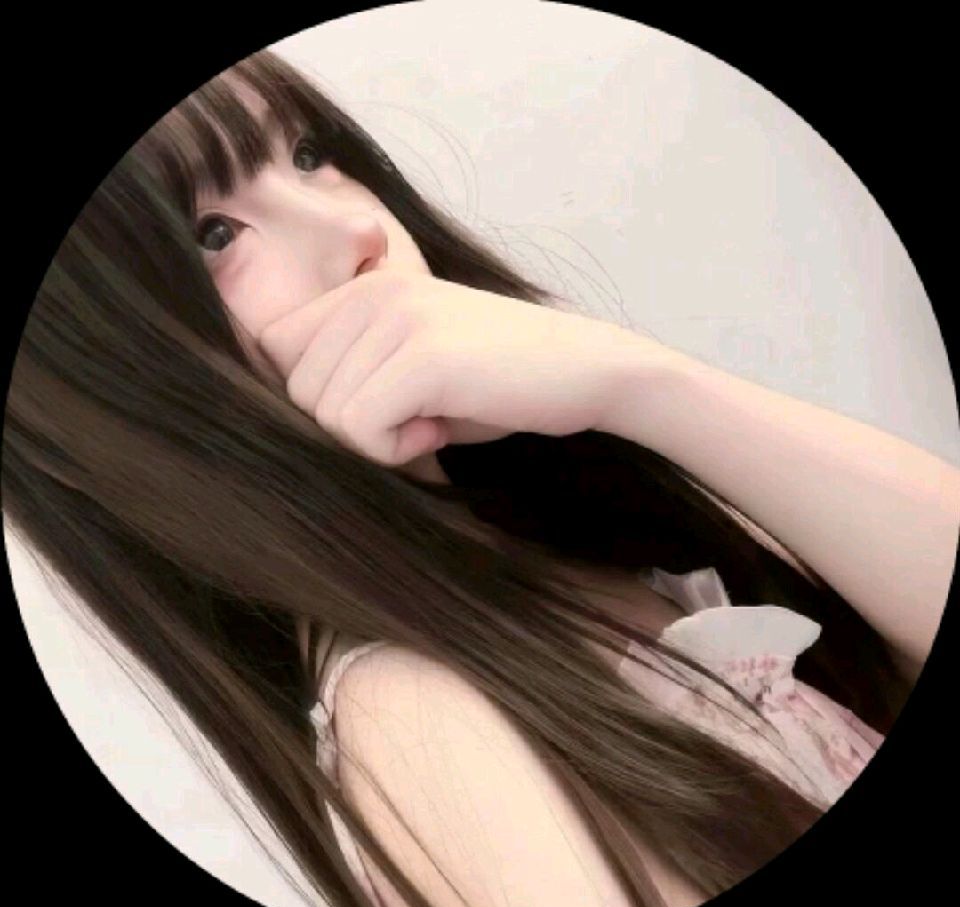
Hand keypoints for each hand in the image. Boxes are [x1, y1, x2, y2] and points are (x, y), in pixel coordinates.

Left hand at [257, 270, 642, 467]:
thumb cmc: (502, 381)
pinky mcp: (422, 356)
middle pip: (297, 389)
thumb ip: (356, 373)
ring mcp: (396, 319)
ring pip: (324, 414)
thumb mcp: (414, 365)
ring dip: (376, 440)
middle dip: (349, 425)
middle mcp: (371, 292)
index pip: (276, 347)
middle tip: (414, 419)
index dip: (319, 395)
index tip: (380, 405)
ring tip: (433, 420)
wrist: (588, 371)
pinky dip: (393, 450)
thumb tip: (294, 416)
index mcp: (364, 288)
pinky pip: (358, 428)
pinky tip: (439, 431)